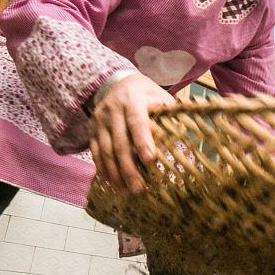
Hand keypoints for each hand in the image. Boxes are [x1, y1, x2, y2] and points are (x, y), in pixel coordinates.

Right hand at [87, 72, 174, 193]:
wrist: (116, 82)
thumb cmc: (145, 93)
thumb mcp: (159, 96)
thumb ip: (169, 115)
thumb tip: (182, 139)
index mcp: (133, 100)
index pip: (137, 121)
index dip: (142, 140)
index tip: (150, 159)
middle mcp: (113, 110)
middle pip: (119, 142)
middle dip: (129, 168)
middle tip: (138, 188)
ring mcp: (100, 121)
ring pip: (105, 151)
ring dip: (115, 174)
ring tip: (126, 192)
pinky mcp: (92, 131)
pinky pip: (95, 153)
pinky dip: (103, 170)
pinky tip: (112, 184)